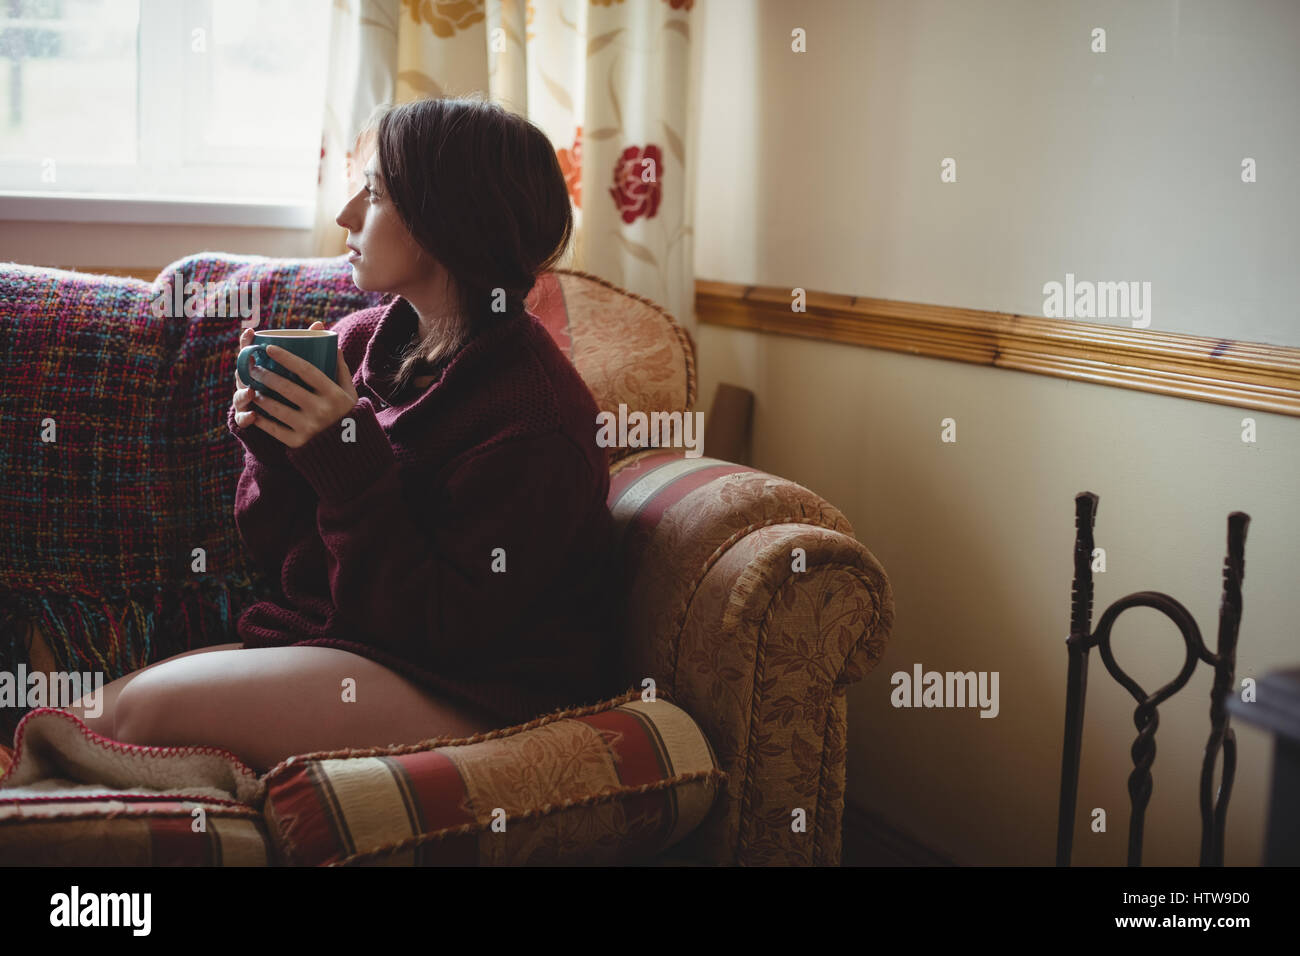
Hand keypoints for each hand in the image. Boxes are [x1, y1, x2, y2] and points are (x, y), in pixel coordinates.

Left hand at [232, 322, 357, 448]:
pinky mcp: (298, 443)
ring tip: (252, 388)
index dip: (286, 357)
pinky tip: (253, 410)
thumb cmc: (348, 415)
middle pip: (287, 388)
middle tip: (253, 368)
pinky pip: (273, 429)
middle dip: (265, 375)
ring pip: (276, 408)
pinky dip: (260, 419)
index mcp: (334, 394)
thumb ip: (341, 370)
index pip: (306, 370)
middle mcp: (322, 410)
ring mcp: (309, 428)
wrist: (351, 452)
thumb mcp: (350, 393)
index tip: (269, 348)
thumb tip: (332, 345)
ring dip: (260, 396)